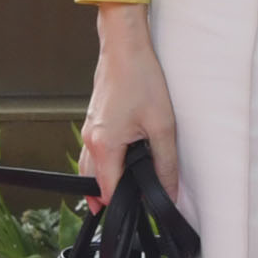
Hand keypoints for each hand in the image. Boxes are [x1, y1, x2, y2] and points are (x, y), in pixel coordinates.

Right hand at [81, 4, 181, 211]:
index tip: (141, 210)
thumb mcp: (163, 125)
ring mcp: (89, 131)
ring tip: (126, 192)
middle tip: (134, 204)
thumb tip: (168, 191)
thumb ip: (165, 163)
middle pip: (95, 184)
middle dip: (112, 197)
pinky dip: (102, 166)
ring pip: (90, 170)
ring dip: (104, 182)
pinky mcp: (93, 122)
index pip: (108, 191)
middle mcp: (90, 141)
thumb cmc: (141, 78)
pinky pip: (91, 154)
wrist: (124, 48)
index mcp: (104, 145)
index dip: (124, 204)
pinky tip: (119, 165)